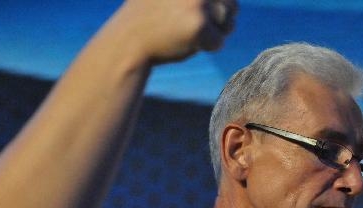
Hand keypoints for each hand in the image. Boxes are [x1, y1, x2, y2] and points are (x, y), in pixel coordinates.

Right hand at [111, 0, 236, 64]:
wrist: (128, 40)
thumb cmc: (151, 16)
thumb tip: (235, 3)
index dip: (221, 4)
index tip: (199, 15)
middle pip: (232, 5)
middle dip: (221, 20)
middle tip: (194, 24)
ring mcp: (198, 2)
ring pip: (228, 23)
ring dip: (214, 33)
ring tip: (187, 31)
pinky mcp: (200, 25)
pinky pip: (218, 42)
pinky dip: (206, 47)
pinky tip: (185, 42)